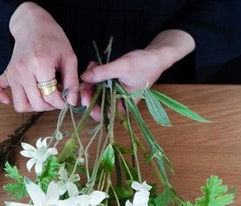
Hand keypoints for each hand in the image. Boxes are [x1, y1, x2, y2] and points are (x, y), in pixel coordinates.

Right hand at [0, 3, 78, 111]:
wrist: (32, 25)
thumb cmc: (52, 39)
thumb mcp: (69, 57)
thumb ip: (72, 81)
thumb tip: (71, 102)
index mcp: (40, 64)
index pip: (50, 97)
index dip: (62, 102)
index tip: (67, 98)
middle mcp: (23, 70)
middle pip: (36, 104)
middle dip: (50, 105)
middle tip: (57, 95)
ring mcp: (12, 73)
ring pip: (20, 105)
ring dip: (33, 106)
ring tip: (43, 96)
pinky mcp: (6, 73)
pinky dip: (2, 98)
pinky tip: (10, 99)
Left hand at [80, 30, 194, 120]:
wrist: (156, 56)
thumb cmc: (144, 64)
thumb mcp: (123, 66)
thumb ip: (104, 72)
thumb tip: (84, 77)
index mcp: (124, 105)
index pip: (103, 115)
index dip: (91, 108)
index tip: (85, 94)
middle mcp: (119, 102)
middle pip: (98, 103)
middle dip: (89, 90)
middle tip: (84, 77)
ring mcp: (116, 94)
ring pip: (97, 92)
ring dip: (91, 81)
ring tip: (91, 66)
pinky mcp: (114, 85)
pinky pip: (101, 84)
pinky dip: (96, 76)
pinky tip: (94, 66)